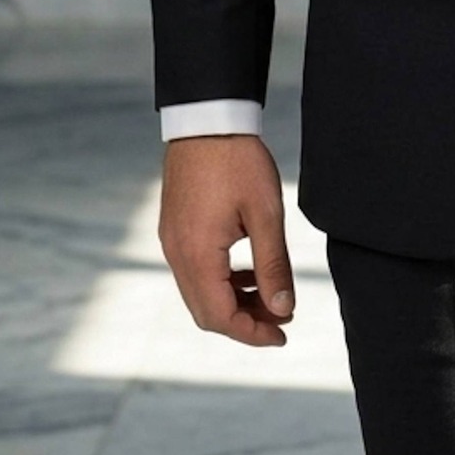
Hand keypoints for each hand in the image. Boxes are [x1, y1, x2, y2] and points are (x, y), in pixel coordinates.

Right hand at [157, 134, 296, 346]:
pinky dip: (221, 281)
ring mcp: (171, 242)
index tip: (283, 334)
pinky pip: (195, 271)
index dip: (252, 333)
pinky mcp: (174, 230)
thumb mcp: (265, 213)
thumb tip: (284, 308)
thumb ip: (274, 265)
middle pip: (206, 312)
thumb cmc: (238, 161)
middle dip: (244, 321)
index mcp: (198, 256)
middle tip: (281, 318)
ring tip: (270, 295)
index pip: (220, 317)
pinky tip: (248, 271)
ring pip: (199, 293)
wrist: (207, 120)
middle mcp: (177, 255)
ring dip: (233, 302)